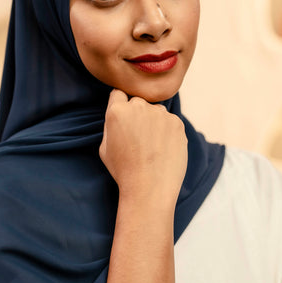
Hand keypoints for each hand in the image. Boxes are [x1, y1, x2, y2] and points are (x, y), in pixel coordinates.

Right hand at [100, 89, 187, 204]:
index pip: (118, 94)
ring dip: (154, 122)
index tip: (124, 119)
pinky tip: (163, 149)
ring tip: (152, 147)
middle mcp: (139, 106)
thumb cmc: (124, 171)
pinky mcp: (177, 123)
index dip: (120, 106)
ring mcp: (161, 114)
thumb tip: (118, 112)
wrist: (150, 188)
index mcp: (117, 111)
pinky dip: (168, 132)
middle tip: (139, 138)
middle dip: (138, 115)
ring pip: (156, 112)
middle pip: (138, 102)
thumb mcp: (104, 147)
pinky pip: (170, 122)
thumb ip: (110, 124)